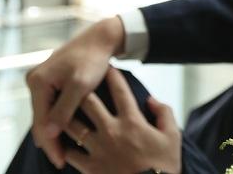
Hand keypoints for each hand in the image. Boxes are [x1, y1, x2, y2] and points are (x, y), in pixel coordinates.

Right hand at [26, 16, 125, 167]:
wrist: (100, 38)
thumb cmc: (93, 59)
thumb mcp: (81, 85)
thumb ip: (64, 109)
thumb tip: (47, 134)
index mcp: (38, 81)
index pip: (41, 121)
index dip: (50, 144)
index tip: (59, 161)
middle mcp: (34, 80)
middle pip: (40, 119)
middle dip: (50, 141)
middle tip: (61, 162)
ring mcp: (40, 80)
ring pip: (45, 113)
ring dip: (53, 132)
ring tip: (63, 152)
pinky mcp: (49, 80)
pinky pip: (50, 105)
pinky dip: (56, 119)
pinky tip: (64, 133)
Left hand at [64, 67, 181, 173]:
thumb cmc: (165, 165)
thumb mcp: (172, 135)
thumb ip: (163, 113)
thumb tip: (151, 100)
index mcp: (132, 121)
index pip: (120, 91)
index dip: (113, 76)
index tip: (108, 68)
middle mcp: (112, 130)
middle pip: (89, 103)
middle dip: (82, 89)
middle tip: (76, 82)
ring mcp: (98, 149)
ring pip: (74, 126)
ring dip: (66, 116)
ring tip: (60, 109)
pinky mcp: (90, 167)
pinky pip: (71, 153)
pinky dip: (65, 147)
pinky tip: (62, 143)